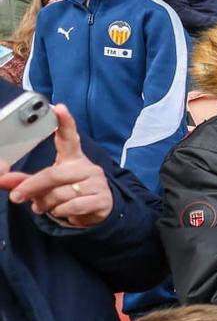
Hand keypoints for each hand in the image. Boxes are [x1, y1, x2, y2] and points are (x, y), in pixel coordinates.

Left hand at [1, 105, 112, 226]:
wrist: (98, 211)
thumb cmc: (69, 193)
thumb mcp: (47, 185)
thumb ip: (25, 181)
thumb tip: (2, 179)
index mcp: (73, 158)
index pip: (69, 137)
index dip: (65, 123)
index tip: (59, 108)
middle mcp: (87, 167)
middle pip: (54, 174)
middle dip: (32, 187)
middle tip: (16, 196)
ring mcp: (97, 183)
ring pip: (61, 194)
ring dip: (47, 204)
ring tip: (44, 207)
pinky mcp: (102, 199)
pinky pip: (74, 206)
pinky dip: (62, 212)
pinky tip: (61, 212)